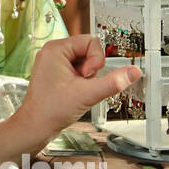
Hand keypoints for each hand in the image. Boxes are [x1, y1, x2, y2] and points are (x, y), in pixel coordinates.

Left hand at [15, 35, 140, 148]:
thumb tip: (132, 72)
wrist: (36, 127)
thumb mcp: (88, 94)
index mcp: (56, 49)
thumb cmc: (50, 110)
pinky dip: (83, 82)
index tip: (87, 76)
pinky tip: (75, 93)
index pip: (91, 41)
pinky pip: (79, 71)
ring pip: (86, 62)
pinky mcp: (57, 73)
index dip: (96, 60)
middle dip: (92, 70)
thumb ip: (113, 82)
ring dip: (88, 78)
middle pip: (89, 51)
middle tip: (81, 84)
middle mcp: (53, 52)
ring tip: (76, 90)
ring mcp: (54, 63)